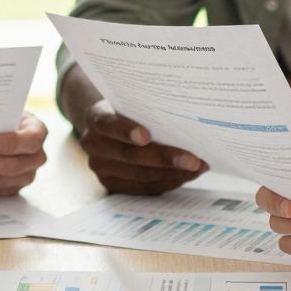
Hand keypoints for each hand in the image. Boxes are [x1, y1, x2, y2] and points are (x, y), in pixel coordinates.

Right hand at [77, 99, 206, 194]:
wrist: (109, 126)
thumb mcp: (131, 102)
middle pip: (130, 155)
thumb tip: (186, 121)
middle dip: (166, 158)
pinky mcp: (112, 185)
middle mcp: (93, 144)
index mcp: (95, 118)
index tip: (146, 136)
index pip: (108, 124)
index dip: (126, 131)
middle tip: (194, 160)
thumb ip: (147, 110)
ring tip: (198, 168)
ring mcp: (101, 168)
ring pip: (140, 175)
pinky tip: (185, 176)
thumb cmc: (128, 110)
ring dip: (173, 174)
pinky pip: (144, 188)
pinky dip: (168, 182)